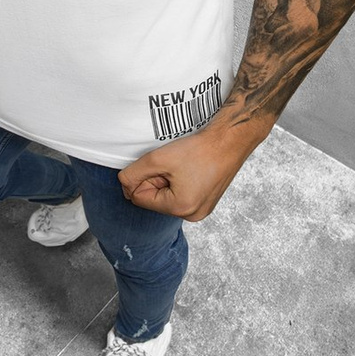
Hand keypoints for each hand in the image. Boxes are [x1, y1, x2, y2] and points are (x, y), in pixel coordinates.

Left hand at [117, 117, 268, 221]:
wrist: (230, 140)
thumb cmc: (200, 149)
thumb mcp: (158, 158)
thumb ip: (134, 173)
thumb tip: (123, 183)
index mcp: (181, 208)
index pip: (140, 199)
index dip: (140, 178)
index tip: (155, 163)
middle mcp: (192, 215)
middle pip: (154, 199)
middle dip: (155, 179)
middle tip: (170, 162)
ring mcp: (202, 209)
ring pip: (167, 197)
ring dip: (167, 179)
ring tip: (182, 165)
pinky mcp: (207, 201)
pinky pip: (181, 194)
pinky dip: (179, 181)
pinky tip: (189, 168)